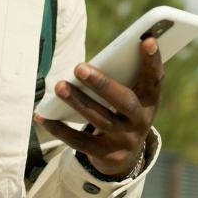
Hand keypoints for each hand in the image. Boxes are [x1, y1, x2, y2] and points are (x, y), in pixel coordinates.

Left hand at [34, 37, 162, 177]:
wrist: (125, 156)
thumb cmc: (121, 112)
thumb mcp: (129, 96)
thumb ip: (120, 79)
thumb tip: (88, 67)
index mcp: (150, 101)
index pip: (155, 80)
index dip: (152, 61)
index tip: (146, 40)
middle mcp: (141, 122)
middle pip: (123, 102)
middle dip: (101, 84)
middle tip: (78, 67)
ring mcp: (125, 141)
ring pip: (99, 120)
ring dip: (77, 102)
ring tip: (59, 86)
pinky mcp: (107, 157)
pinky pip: (80, 142)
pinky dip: (60, 129)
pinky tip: (42, 116)